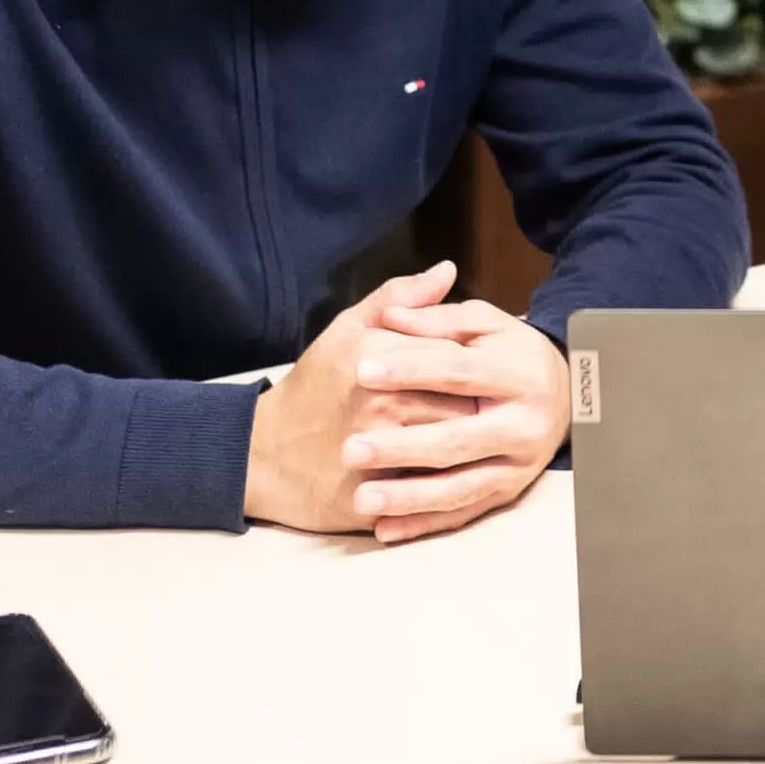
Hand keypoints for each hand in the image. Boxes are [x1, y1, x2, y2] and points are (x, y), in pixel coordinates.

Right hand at [243, 261, 481, 532]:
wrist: (263, 455)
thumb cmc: (314, 386)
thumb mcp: (347, 330)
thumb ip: (400, 298)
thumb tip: (448, 269)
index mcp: (373, 356)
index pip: (452, 352)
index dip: (475, 359)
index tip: (487, 364)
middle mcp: (377, 402)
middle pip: (461, 398)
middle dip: (485, 401)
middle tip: (500, 402)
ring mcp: (377, 451)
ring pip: (453, 442)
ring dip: (475, 439)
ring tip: (484, 433)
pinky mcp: (376, 494)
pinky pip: (432, 487)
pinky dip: (453, 478)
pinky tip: (463, 469)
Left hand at [343, 294, 572, 546]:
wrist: (568, 394)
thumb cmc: (512, 353)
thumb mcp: (485, 324)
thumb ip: (437, 319)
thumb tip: (390, 316)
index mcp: (517, 373)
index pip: (458, 371)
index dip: (410, 369)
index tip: (362, 371)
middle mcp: (522, 424)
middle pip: (457, 439)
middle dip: (402, 448)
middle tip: (350, 450)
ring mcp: (516, 465)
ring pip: (459, 487)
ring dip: (408, 497)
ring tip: (361, 498)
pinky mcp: (507, 493)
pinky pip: (462, 514)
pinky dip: (422, 525)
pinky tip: (383, 529)